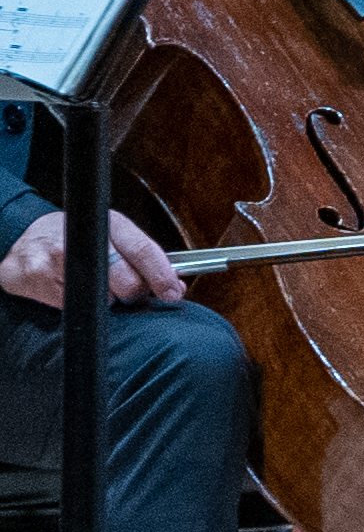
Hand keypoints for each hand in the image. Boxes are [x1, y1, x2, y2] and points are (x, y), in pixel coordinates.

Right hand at [2, 209, 182, 310]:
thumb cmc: (74, 235)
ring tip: (97, 284)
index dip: (161, 276)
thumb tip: (173, 284)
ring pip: (103, 300)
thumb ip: (141, 255)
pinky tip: (74, 288)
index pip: (143, 251)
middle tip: (131, 292)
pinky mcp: (40, 281)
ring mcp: (60, 261)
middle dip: (135, 293)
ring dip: (107, 300)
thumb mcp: (111, 233)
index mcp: (110, 225)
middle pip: (127, 282)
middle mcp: (85, 241)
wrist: (22, 238)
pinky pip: (75, 306)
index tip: (174, 292)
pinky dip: (81, 304)